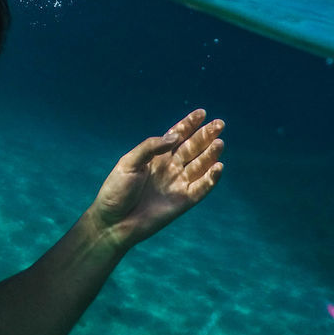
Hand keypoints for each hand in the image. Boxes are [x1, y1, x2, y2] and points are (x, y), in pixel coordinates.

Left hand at [90, 109, 224, 249]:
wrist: (114, 221)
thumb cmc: (117, 190)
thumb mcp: (129, 162)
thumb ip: (150, 147)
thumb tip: (174, 137)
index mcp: (156, 156)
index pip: (177, 135)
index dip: (189, 124)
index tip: (202, 112)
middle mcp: (170, 167)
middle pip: (192, 147)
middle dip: (205, 135)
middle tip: (219, 124)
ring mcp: (178, 184)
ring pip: (200, 165)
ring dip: (211, 154)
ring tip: (219, 142)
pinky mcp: (183, 201)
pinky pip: (201, 188)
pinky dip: (211, 178)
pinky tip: (218, 166)